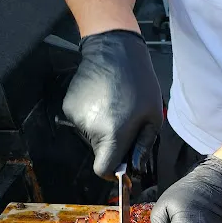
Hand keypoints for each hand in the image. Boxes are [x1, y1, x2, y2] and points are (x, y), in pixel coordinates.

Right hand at [62, 30, 161, 178]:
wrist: (113, 50)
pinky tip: (103, 101)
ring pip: (91, 138)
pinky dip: (92, 118)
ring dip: (102, 131)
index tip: (121, 167)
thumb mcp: (153, 118)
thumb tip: (134, 169)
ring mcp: (76, 117)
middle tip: (125, 126)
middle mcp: (90, 129)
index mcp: (113, 134)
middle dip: (111, 147)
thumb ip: (143, 147)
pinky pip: (83, 123)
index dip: (112, 173)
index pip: (103, 170)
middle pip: (99, 153)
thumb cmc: (139, 83)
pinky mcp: (68, 106)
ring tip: (114, 108)